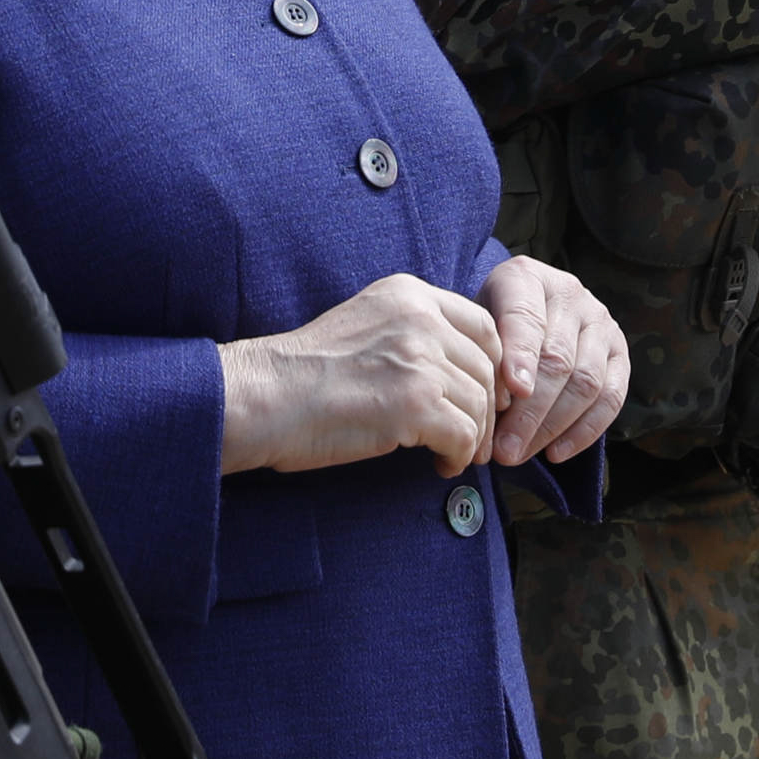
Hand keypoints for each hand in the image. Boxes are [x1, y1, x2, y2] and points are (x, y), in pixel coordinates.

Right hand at [216, 272, 501, 475]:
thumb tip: (456, 366)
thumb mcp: (364, 323)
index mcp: (407, 293)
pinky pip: (465, 436)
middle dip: (486, 408)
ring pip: (479, 405)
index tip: (485, 394)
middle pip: (485, 368)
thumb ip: (410, 330)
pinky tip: (439, 465)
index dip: (492, 364)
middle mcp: (419, 319)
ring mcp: (419, 361)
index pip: (482, 324)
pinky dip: (458, 456)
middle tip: (474, 437)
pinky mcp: (415, 406)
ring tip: (454, 455)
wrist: (266, 397)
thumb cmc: (303, 371)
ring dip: (474, 438)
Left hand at [480, 256, 630, 465]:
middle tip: (504, 448)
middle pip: (557, 359)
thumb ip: (484, 354)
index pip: (526, 318)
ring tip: (519, 454)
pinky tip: (555, 453)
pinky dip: (584, 431)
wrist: (521, 311)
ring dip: (552, 427)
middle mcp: (571, 293)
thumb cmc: (489, 324)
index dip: (519, 358)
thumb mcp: (476, 325)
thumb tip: (495, 407)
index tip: (508, 396)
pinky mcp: (620, 352)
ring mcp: (601, 322)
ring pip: (586, 383)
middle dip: (529, 411)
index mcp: (527, 277)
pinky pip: (611, 398)